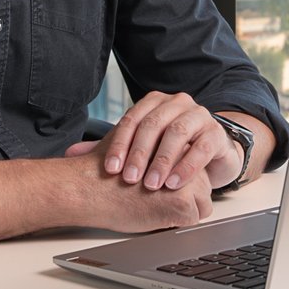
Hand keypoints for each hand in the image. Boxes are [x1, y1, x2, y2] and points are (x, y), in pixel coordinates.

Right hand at [58, 150, 213, 231]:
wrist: (92, 188)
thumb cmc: (107, 171)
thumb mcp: (132, 146)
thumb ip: (150, 145)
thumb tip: (159, 150)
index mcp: (175, 140)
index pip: (193, 165)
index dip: (177, 180)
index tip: (159, 184)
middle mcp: (185, 155)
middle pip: (202, 183)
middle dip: (185, 194)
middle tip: (158, 196)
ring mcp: (186, 178)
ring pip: (201, 203)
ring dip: (184, 209)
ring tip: (156, 205)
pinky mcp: (182, 201)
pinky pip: (193, 219)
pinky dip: (177, 222)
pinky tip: (156, 214)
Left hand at [74, 92, 242, 193]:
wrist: (210, 152)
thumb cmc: (169, 149)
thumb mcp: (141, 147)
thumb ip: (110, 149)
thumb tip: (71, 153)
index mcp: (154, 103)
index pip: (131, 120)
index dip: (118, 144)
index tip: (109, 170)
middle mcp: (176, 103)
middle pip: (153, 125)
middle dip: (139, 154)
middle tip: (129, 180)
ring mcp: (198, 116)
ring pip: (178, 134)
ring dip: (162, 161)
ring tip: (152, 185)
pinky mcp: (216, 133)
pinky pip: (201, 148)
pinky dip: (186, 166)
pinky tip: (174, 184)